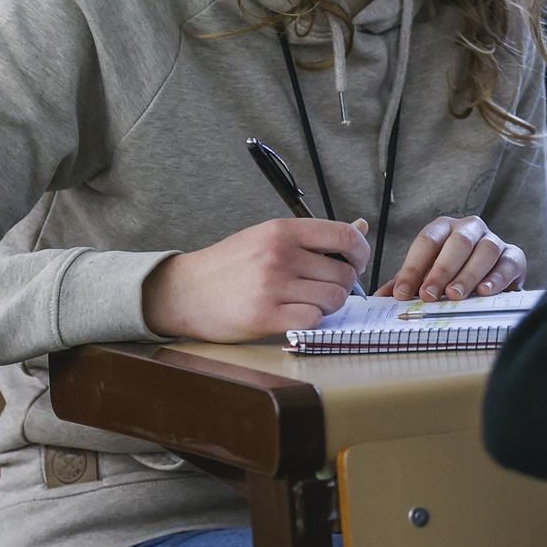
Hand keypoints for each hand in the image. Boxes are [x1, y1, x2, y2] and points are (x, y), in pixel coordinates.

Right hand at [142, 217, 369, 342]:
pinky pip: (313, 320)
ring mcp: (273, 286)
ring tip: (307, 302)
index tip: (356, 262)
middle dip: (342, 284)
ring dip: (328, 304)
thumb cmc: (230, 265)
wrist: (185, 291)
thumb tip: (360, 226)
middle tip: (323, 288)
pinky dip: (311, 320)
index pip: (344, 235)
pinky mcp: (266, 316)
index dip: (360, 251)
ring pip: (334, 298)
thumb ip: (314, 236)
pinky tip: (295, 315)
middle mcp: (280, 254)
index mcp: (282, 230)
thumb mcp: (268, 237)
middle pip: (343, 272)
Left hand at [375, 215, 525, 302]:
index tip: (401, 293)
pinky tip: (484, 292)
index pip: (427, 241)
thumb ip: (405, 285)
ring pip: (485, 250)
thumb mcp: (426, 278)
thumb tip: (379, 299)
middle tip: (429, 295)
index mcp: (445, 229)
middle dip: (441, 269)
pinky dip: (497, 277)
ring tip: (454, 296)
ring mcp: (495, 240)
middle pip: (458, 242)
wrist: (489, 281)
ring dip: (468, 274)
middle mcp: (471, 229)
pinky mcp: (515, 257)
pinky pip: (509, 262)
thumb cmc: (452, 277)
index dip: (413, 267)